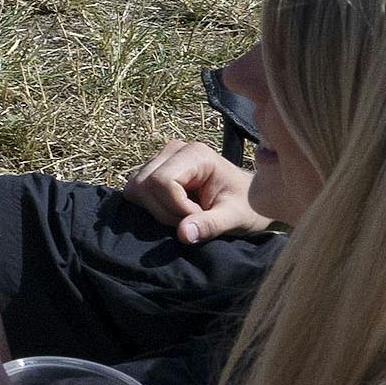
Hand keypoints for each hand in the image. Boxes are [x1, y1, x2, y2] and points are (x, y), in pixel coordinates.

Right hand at [123, 139, 269, 241]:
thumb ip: (210, 225)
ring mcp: (160, 159)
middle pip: (144, 185)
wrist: (250, 201)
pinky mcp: (152, 172)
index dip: (176, 207)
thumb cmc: (247, 206)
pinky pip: (135, 193)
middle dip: (165, 211)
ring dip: (157, 211)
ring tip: (186, 215)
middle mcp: (173, 150)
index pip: (162, 181)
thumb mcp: (234, 218)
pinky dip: (152, 208)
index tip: (201, 216)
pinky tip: (175, 211)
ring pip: (135, 189)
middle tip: (193, 219)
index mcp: (195, 154)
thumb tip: (183, 234)